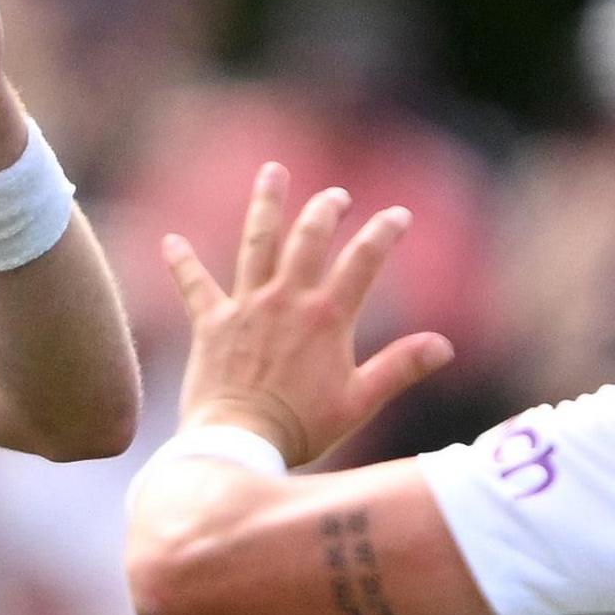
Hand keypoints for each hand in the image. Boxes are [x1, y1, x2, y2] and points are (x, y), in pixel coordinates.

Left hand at [162, 166, 455, 465]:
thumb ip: (400, 367)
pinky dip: (183, 263)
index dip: (384, 232)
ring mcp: (246, 307)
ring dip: (266, 204)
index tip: (398, 215)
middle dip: (326, 210)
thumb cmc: (301, 428)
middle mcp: (286, 300)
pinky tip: (171, 241)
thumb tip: (444, 345)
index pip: (363, 260)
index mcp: (327, 317)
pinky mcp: (210, 323)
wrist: (239, 441)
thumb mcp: (359, 401)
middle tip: (336, 196)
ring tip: (272, 172)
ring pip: (257, 242)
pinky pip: (195, 285)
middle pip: (309, 238)